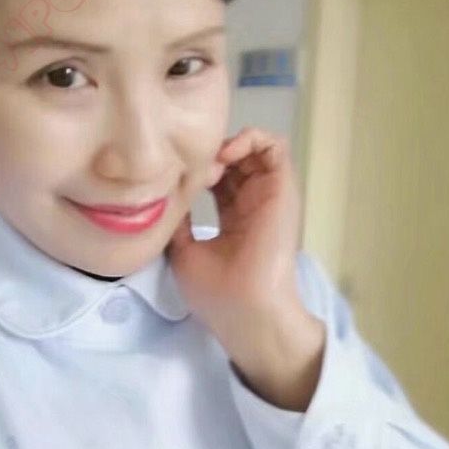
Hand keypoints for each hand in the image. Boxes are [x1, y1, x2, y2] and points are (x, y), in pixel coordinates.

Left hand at [166, 126, 325, 410]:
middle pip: (236, 159)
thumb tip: (166, 196)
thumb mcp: (184, 252)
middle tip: (192, 165)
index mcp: (235, 219)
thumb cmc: (216, 291)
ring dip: (230, 143)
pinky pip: (275, 146)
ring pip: (255, 147)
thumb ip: (179, 222)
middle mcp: (254, 203)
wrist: (247, 310)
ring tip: (210, 161)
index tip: (177, 178)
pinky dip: (251, 138)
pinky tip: (225, 155)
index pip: (219, 178)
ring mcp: (270, 195)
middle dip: (211, 153)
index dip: (198, 168)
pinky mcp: (283, 188)